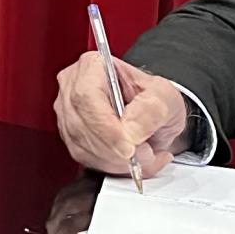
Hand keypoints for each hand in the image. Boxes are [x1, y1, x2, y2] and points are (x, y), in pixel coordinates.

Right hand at [51, 50, 189, 178]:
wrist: (156, 116)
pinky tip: (132, 161)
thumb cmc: (155, 98)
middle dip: (115, 148)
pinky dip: (113, 166)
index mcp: (92, 67)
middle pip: (81, 124)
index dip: (105, 126)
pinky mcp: (72, 138)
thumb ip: (151, 110)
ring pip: (82, 145)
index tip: (129, 146)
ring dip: (116, 160)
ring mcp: (69, 113)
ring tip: (144, 156)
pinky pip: (86, 159)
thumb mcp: (164, 97)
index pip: (86, 96)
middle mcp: (74, 88)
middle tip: (145, 154)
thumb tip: (130, 131)